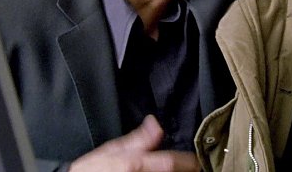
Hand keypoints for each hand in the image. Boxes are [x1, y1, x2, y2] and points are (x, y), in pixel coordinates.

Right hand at [68, 115, 198, 171]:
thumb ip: (138, 139)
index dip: (186, 162)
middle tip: (194, 166)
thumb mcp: (112, 149)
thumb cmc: (93, 169)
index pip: (168, 162)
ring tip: (184, 169)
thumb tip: (155, 123)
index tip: (197, 161)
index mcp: (135, 163)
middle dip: (185, 169)